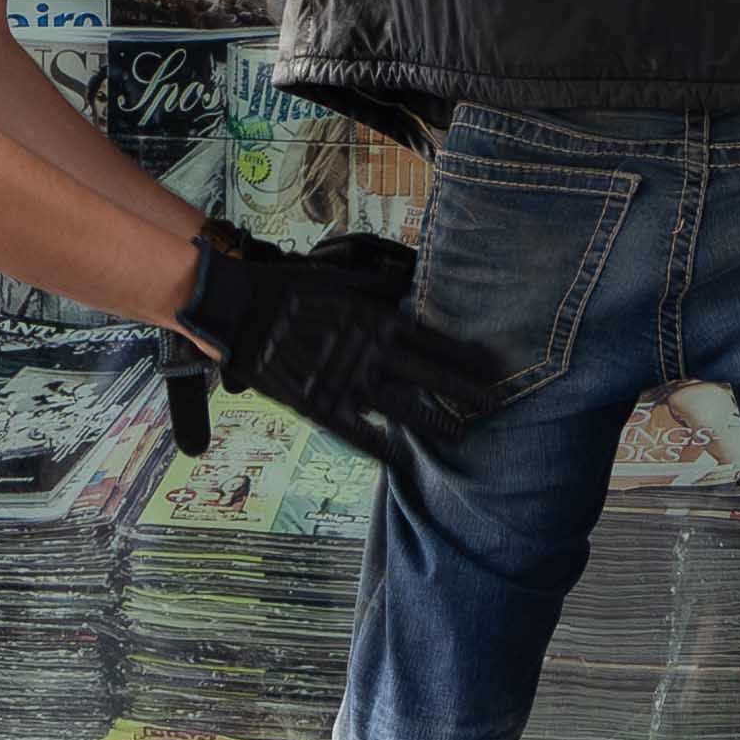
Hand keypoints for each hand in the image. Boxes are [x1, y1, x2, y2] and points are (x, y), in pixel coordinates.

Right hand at [176, 225, 509, 471]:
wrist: (241, 308)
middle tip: (499, 403)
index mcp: (379, 320)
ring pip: (404, 409)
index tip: (497, 366)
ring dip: (436, 422)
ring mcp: (348, 383)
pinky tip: (402, 460)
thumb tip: (410, 285)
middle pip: (432, 378)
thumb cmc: (291, 287)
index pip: (437, 342)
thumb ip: (380, 287)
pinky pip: (359, 433)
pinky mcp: (321, 406)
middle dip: (468, 391)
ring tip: (463, 435)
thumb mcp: (343, 278)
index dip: (468, 356)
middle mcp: (372, 354)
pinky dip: (382, 448)